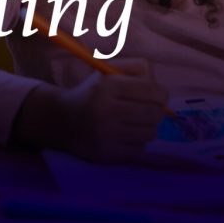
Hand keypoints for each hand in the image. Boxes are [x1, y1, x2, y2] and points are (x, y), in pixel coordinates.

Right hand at [16, 58, 167, 162]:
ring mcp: (106, 134)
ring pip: (149, 133)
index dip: (161, 94)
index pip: (152, 91)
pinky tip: (125, 136)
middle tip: (147, 110)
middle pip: (154, 113)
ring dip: (147, 128)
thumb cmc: (92, 93)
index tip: (157, 96)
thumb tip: (159, 88)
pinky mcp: (106, 154)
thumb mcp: (108, 71)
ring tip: (135, 123)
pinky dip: (137, 143)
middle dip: (156, 111)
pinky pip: (139, 150)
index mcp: (107, 86)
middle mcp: (106, 110)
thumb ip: (136, 68)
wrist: (62, 120)